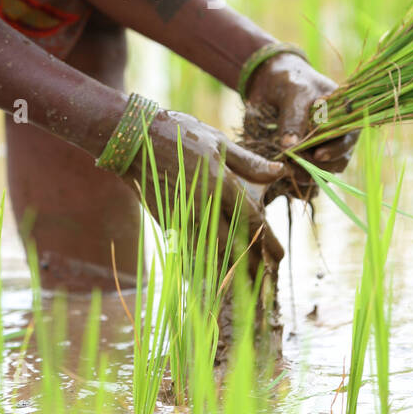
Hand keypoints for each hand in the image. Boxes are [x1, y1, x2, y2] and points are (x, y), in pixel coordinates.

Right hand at [124, 107, 286, 271]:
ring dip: (230, 266)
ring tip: (246, 279)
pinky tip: (215, 269)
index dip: (268, 242)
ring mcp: (183, 215)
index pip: (251, 221)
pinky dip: (205, 260)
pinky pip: (191, 247)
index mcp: (220, 183)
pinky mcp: (168, 220)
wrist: (133, 141)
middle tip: (268, 276)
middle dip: (252, 262)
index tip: (279, 257)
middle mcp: (203, 204)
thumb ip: (249, 162)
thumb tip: (279, 171)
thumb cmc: (178, 134)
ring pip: (212, 250)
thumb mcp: (218, 141)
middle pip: (234, 243)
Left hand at [243, 52, 357, 198]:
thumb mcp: (293, 92)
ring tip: (290, 170)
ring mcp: (326, 145)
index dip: (336, 149)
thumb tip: (289, 146)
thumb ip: (293, 117)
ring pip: (327, 170)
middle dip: (320, 165)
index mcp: (346, 113)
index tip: (317, 155)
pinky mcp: (309, 155)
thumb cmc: (289, 81)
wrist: (272, 81)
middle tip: (296, 164)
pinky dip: (301, 177)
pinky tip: (288, 174)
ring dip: (310, 174)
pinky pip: (312, 173)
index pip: (348, 137)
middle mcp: (340, 132)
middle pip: (340, 158)